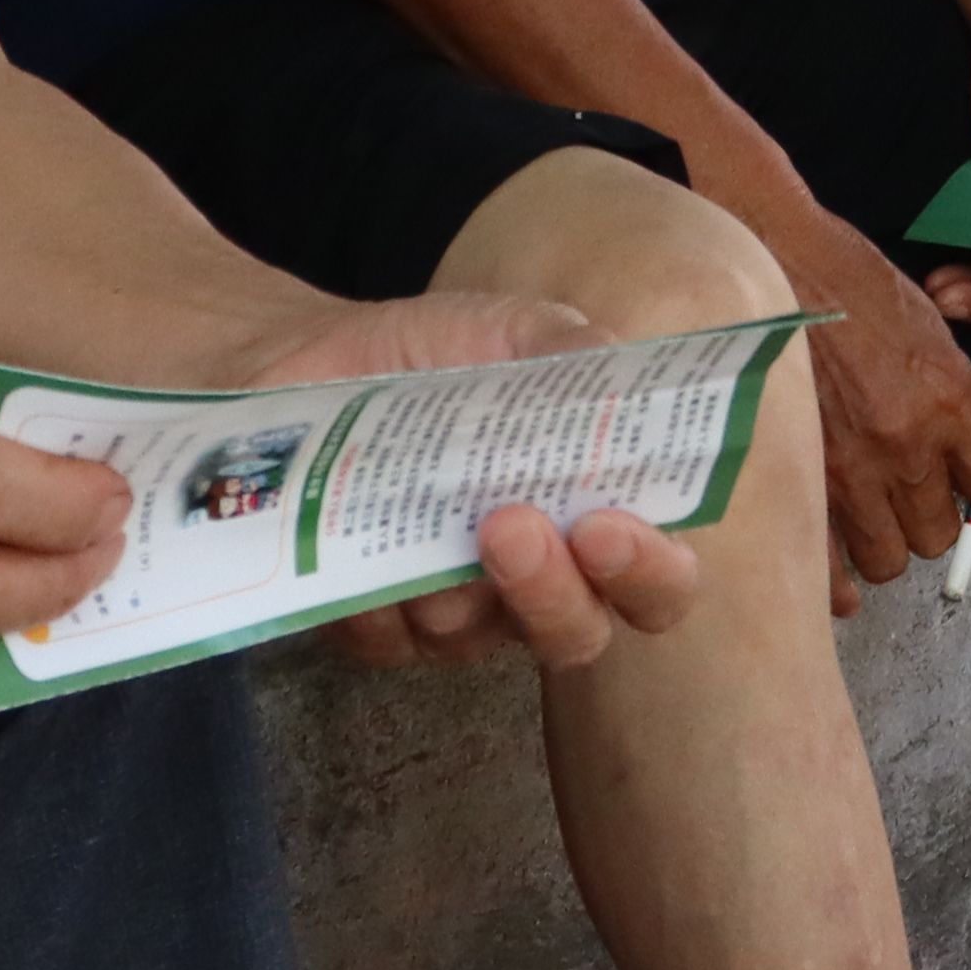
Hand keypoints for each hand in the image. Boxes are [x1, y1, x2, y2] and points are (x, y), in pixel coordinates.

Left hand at [241, 288, 710, 673]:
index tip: (609, 525)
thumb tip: (623, 375)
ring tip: (417, 498)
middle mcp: (535, 583)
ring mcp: (454, 616)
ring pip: (470, 635)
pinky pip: (385, 637)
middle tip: (510, 524)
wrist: (315, 363)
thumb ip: (574, 355)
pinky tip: (359, 529)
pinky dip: (375, 584)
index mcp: (590, 517)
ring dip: (451, 578)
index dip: (650, 572)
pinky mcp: (375, 630)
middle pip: (576, 635)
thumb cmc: (438, 355)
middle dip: (552, 592)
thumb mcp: (513, 332)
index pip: (655, 583)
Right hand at [707, 169, 970, 605]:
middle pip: (939, 535)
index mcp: (953, 401)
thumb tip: (952, 463)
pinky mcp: (796, 477)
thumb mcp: (931, 334)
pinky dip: (838, 581)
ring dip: (885, 540)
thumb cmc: (853, 283)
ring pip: (887, 556)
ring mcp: (848, 467)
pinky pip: (829, 561)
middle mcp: (908, 444)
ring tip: (870, 512)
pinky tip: (841, 585)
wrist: (775, 259)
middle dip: (930, 520)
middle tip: (911, 492)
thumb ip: (949, 404)